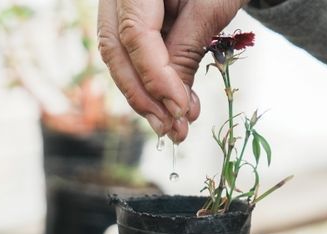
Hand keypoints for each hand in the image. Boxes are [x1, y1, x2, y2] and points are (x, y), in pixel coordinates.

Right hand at [98, 0, 247, 141]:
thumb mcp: (211, 6)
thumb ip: (187, 49)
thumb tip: (174, 103)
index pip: (135, 34)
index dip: (155, 77)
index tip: (180, 108)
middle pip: (115, 49)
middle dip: (143, 95)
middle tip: (172, 128)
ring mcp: (116, 5)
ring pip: (117, 57)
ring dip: (144, 96)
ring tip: (174, 125)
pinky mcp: (126, 20)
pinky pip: (128, 55)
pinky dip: (148, 83)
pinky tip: (169, 107)